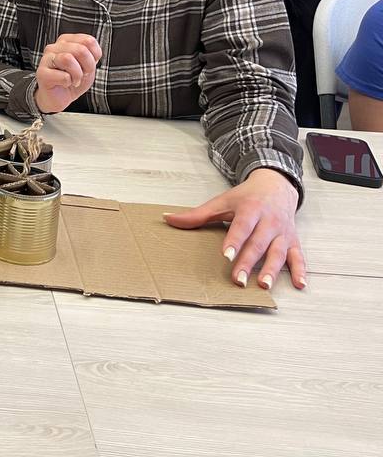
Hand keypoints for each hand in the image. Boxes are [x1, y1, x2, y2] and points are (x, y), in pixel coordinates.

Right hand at [33, 34, 101, 113]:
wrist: (59, 98)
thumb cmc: (72, 80)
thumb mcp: (88, 66)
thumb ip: (90, 54)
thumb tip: (91, 52)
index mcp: (66, 41)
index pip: (88, 41)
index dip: (94, 56)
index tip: (88, 64)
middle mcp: (55, 47)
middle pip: (80, 49)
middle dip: (88, 66)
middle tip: (82, 74)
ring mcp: (46, 59)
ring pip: (68, 59)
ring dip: (77, 74)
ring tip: (74, 80)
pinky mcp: (42, 73)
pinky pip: (63, 76)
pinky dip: (68, 83)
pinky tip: (64, 84)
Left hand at [164, 168, 305, 290]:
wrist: (276, 185)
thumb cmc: (247, 196)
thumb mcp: (222, 201)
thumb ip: (197, 214)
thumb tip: (168, 219)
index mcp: (250, 210)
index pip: (241, 227)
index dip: (234, 241)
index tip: (226, 255)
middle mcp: (268, 222)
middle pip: (258, 244)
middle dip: (248, 263)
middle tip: (238, 280)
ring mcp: (282, 233)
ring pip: (278, 253)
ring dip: (273, 270)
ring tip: (264, 286)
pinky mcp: (293, 241)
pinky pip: (299, 257)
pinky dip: (301, 270)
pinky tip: (300, 284)